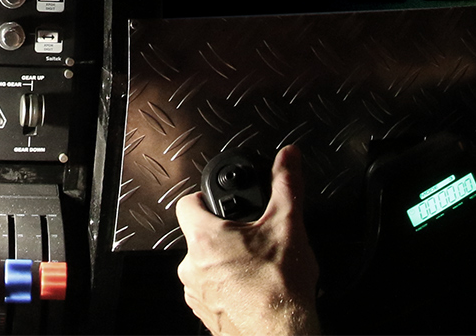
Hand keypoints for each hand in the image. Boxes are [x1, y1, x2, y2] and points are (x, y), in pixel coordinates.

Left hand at [174, 146, 321, 335]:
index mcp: (205, 238)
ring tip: (254, 266)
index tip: (217, 200)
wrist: (282, 334)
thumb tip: (288, 158)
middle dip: (223, 234)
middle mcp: (192, 266)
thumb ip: (286, 185)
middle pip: (199, 236)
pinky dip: (227, 288)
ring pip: (204, 266)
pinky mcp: (206, 315)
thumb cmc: (279, 289)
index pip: (186, 203)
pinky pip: (210, 292)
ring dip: (224, 263)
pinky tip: (251, 288)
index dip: (203, 198)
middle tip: (249, 238)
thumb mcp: (289, 225)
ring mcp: (196, 293)